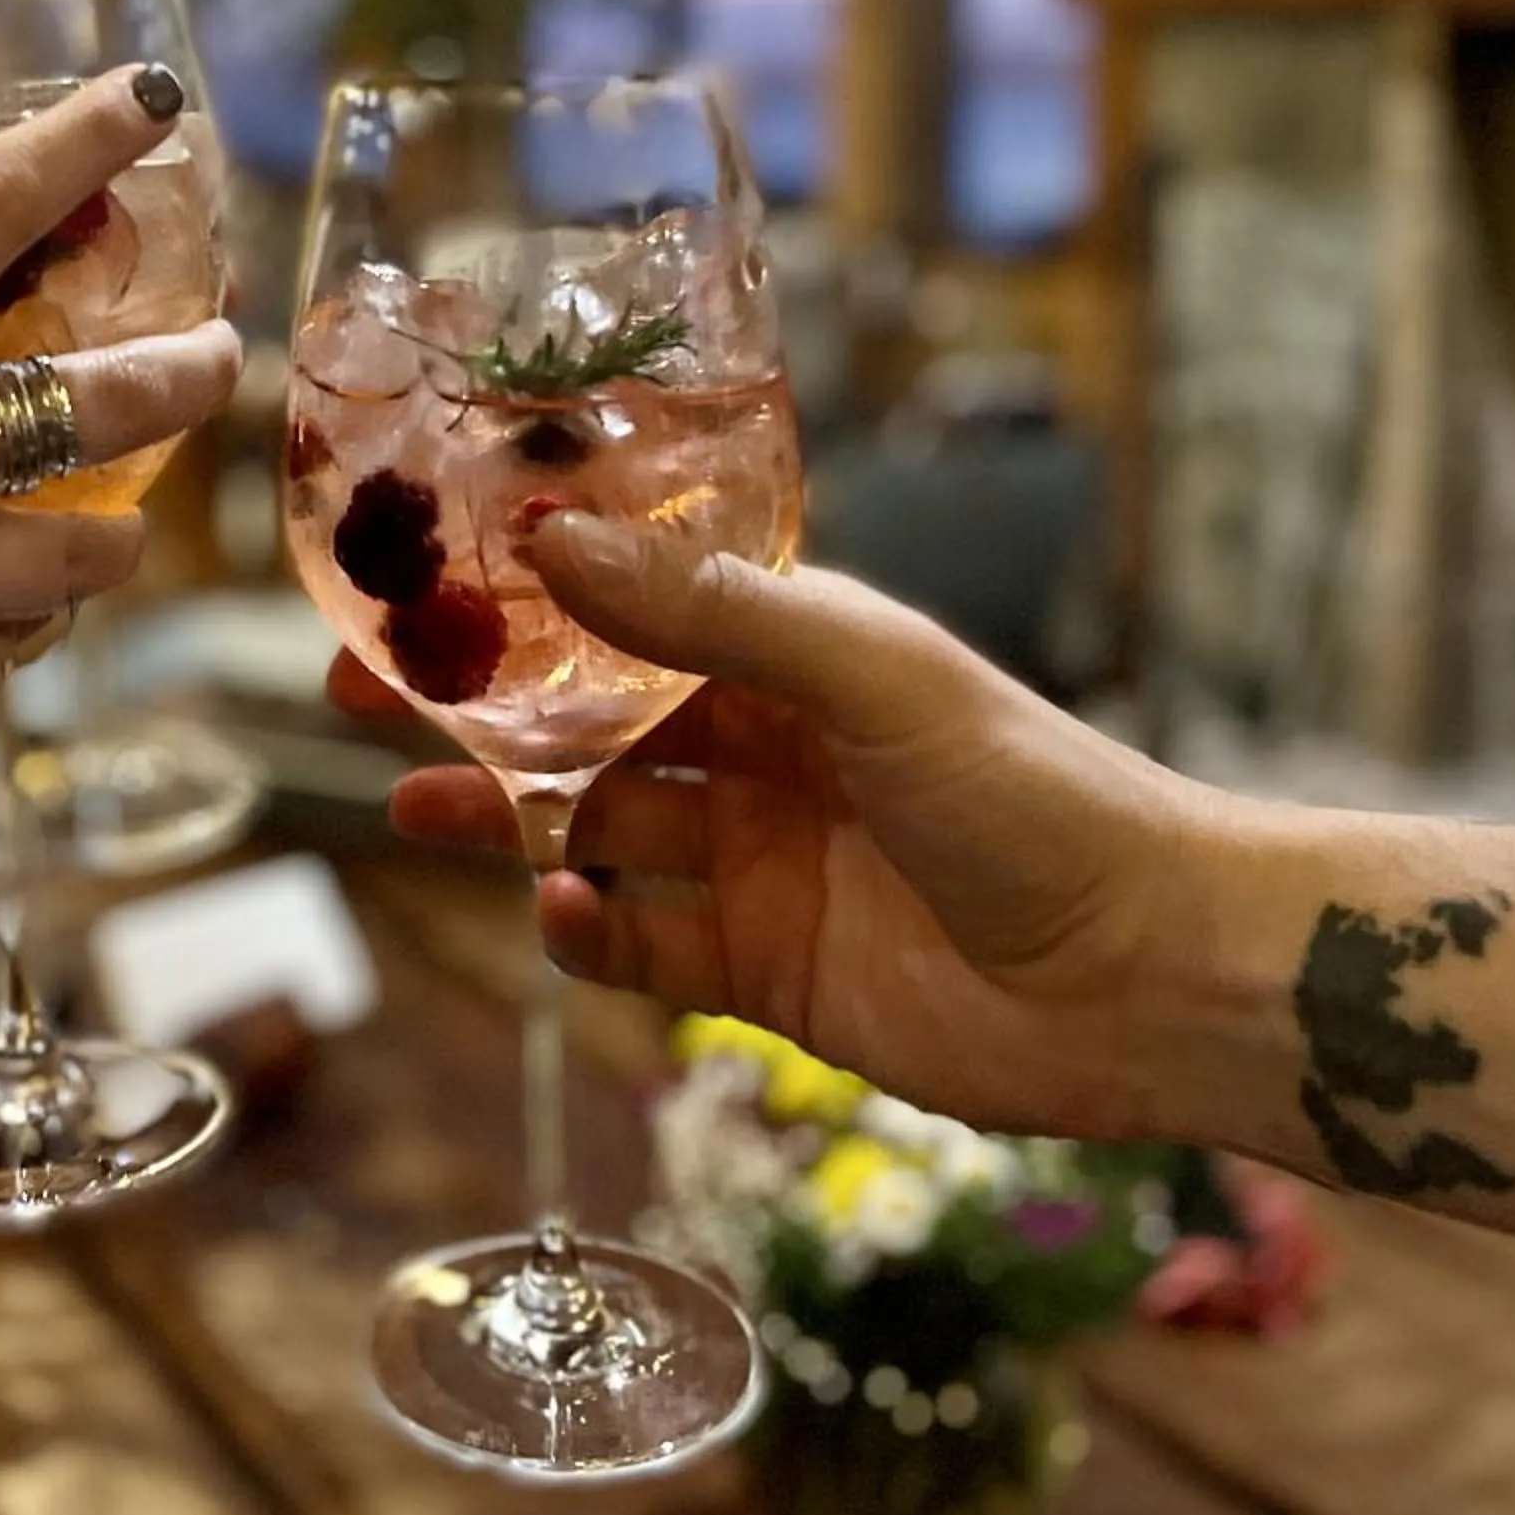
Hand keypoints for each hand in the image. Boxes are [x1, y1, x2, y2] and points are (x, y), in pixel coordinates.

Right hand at [386, 515, 1256, 1142]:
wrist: (1154, 977)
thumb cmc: (1035, 794)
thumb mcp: (868, 674)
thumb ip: (709, 612)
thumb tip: (553, 538)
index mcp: (787, 651)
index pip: (624, 604)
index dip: (518, 594)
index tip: (415, 575)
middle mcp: (760, 748)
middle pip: (584, 718)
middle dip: (476, 705)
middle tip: (360, 693)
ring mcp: (757, 863)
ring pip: (592, 829)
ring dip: (503, 816)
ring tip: (413, 808)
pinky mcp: (765, 973)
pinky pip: (642, 947)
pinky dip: (587, 935)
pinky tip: (560, 918)